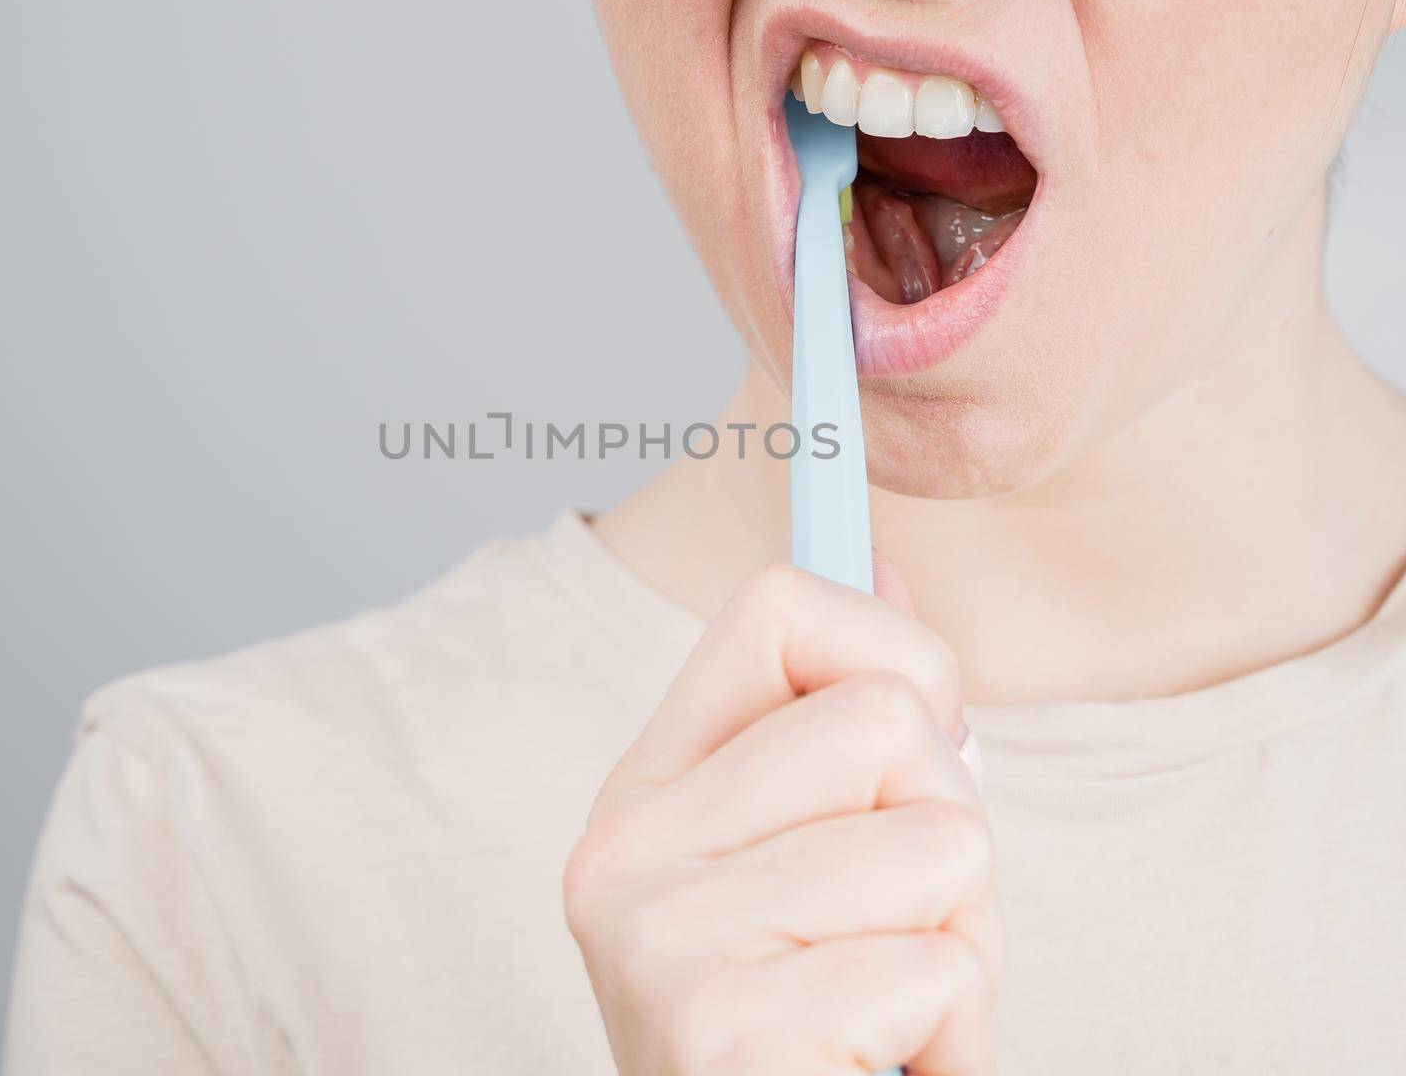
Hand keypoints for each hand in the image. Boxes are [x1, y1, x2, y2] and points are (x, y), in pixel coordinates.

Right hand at [564, 561, 998, 1074]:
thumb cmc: (814, 1021)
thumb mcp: (813, 861)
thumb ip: (843, 727)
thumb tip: (890, 567)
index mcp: (645, 790)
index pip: (774, 609)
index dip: (890, 640)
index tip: (924, 725)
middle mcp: (627, 852)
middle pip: (889, 717)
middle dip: (951, 822)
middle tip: (904, 920)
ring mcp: (664, 944)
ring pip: (944, 842)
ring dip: (965, 942)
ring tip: (886, 1004)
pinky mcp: (726, 1036)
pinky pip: (941, 968)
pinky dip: (954, 1034)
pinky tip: (876, 1069)